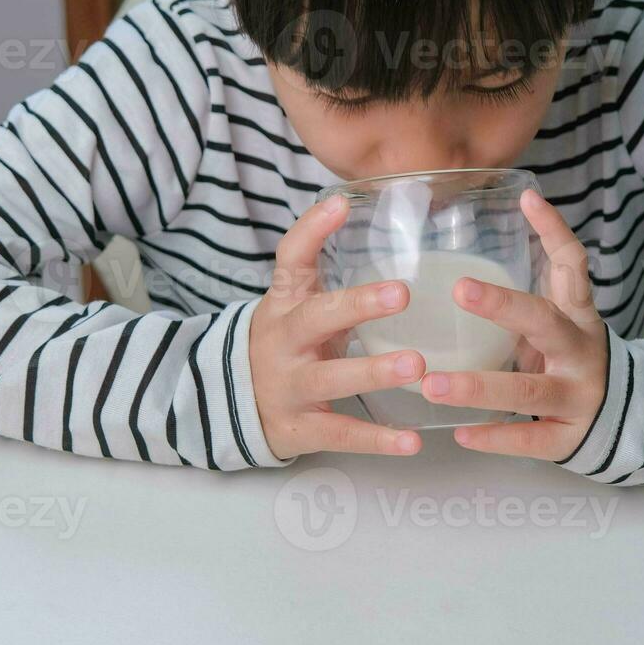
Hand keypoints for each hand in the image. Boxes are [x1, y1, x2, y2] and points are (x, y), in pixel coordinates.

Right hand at [251, 196, 425, 459]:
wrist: (227, 404)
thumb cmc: (284, 344)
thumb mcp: (295, 303)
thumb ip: (323, 267)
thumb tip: (357, 205)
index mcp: (286, 303)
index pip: (291, 259)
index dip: (312, 229)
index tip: (341, 203)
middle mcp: (284, 341)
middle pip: (316, 318)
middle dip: (358, 305)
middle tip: (402, 294)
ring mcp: (289, 385)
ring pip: (331, 378)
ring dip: (374, 372)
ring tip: (417, 365)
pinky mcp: (300, 428)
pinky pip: (340, 433)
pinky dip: (377, 440)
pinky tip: (412, 441)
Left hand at [421, 189, 608, 460]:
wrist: (626, 418)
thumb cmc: (571, 359)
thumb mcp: (561, 318)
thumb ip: (535, 282)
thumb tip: (511, 210)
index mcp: (577, 316)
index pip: (573, 265)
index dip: (554, 231)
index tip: (527, 199)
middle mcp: (580, 351)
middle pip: (545, 323)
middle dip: (503, 306)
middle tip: (460, 288)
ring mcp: (577, 397)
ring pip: (528, 392)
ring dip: (478, 388)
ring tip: (432, 384)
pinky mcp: (567, 438)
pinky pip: (527, 439)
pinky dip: (494, 437)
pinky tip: (460, 432)